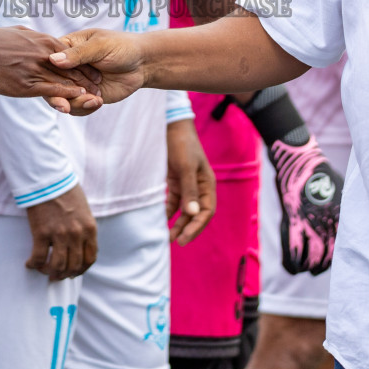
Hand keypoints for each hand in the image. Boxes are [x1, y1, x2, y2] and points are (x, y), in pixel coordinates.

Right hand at [0, 26, 102, 112]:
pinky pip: (53, 89)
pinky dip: (67, 94)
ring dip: (82, 88)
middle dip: (88, 77)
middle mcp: (43, 53)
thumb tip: (40, 39)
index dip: (83, 62)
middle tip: (100, 84)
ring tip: (96, 94)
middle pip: (72, 66)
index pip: (70, 52)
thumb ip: (33, 38)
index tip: (94, 70)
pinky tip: (77, 98)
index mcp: (42, 40)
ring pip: (66, 79)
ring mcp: (36, 68)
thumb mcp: (18, 33)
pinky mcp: (28, 83)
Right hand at [25, 185, 97, 281]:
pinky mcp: (41, 233)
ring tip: (43, 270)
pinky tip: (30, 263)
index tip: (74, 272)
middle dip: (65, 274)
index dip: (81, 269)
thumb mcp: (84, 210)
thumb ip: (84, 228)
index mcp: (89, 228)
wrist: (48, 178)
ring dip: (50, 272)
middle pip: (74, 266)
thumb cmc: (66, 190)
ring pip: (57, 266)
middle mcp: (76, 234)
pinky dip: (33, 265)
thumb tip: (79, 246)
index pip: (90, 259)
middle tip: (57, 275)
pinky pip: (38, 258)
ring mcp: (59, 234)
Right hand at [48, 29, 145, 113]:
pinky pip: (77, 107)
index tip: (56, 83)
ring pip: (63, 98)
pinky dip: (85, 108)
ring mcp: (76, 83)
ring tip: (94, 99)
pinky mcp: (86, 96)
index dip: (48, 73)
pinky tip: (98, 102)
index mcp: (67, 47)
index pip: (48, 61)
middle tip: (66, 105)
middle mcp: (68, 67)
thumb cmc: (122, 46)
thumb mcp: (100, 46)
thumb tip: (53, 60)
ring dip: (76, 103)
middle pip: (51, 83)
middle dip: (59, 95)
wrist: (142, 63)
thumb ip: (78, 54)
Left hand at [165, 118, 214, 244]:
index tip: (184, 238)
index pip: (206, 211)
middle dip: (187, 228)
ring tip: (167, 236)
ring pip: (184, 210)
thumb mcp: (187, 167)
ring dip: (178, 223)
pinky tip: (161, 220)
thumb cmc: (182, 145)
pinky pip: (173, 201)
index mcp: (207, 184)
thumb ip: (189, 191)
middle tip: (176, 242)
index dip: (197, 227)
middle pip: (195, 214)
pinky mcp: (174, 181)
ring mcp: (186, 184)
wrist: (170, 126)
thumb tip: (192, 214)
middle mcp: (199, 186)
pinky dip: (168, 211)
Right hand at [268, 136, 341, 275]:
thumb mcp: (340, 190)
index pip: (342, 248)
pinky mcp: (294, 220)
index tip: (329, 262)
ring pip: (312, 258)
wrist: (301, 160)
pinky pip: (293, 250)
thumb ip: (343, 209)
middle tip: (315, 268)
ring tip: (305, 268)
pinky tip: (293, 269)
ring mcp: (311, 223)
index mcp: (341, 218)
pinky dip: (292, 263)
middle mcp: (329, 224)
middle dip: (321, 266)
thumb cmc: (320, 173)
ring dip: (308, 267)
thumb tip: (348, 221)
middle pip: (327, 257)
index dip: (334, 259)